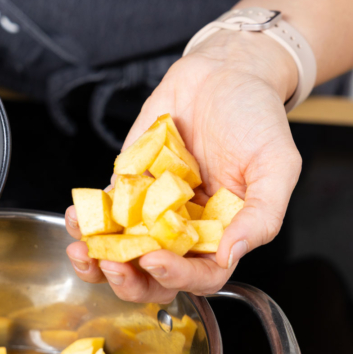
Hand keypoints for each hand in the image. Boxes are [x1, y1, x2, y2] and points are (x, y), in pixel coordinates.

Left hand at [65, 29, 300, 302]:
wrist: (224, 73)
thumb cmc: (257, 118)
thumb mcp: (277, 164)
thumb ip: (262, 215)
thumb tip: (231, 254)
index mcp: (221, 235)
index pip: (200, 275)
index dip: (177, 276)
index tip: (155, 261)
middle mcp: (184, 230)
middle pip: (154, 276)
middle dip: (129, 280)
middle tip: (112, 266)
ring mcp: (152, 211)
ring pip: (122, 253)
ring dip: (97, 261)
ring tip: (80, 250)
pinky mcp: (128, 186)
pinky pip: (104, 214)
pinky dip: (86, 221)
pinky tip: (75, 215)